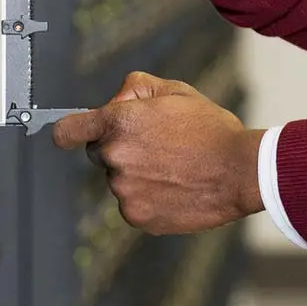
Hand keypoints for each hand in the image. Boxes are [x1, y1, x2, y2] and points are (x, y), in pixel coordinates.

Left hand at [53, 72, 264, 235]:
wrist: (239, 170)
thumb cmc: (209, 128)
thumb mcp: (175, 90)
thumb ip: (135, 88)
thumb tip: (114, 101)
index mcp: (120, 122)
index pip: (68, 130)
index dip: (68, 131)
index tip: (70, 134)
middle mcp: (115, 157)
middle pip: (100, 152)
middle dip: (120, 147)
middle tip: (157, 144)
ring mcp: (124, 190)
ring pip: (120, 179)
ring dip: (137, 173)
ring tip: (174, 166)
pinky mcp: (137, 217)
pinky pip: (133, 203)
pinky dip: (148, 197)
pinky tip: (175, 186)